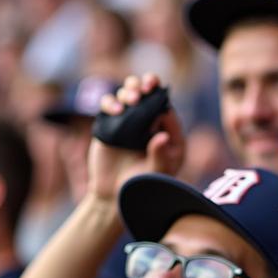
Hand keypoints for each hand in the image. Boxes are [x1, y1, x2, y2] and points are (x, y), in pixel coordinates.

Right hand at [88, 73, 184, 200]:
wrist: (114, 193)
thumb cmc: (142, 185)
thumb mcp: (155, 173)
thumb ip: (160, 156)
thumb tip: (163, 137)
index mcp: (169, 133)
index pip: (167, 110)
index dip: (163, 99)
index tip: (157, 95)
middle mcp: (150, 123)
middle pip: (149, 94)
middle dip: (147, 84)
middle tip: (146, 85)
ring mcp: (129, 121)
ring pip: (129, 94)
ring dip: (130, 90)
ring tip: (132, 98)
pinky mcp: (109, 123)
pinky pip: (109, 104)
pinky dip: (110, 102)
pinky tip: (115, 110)